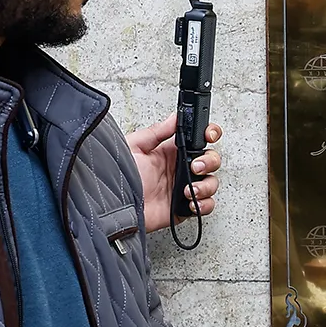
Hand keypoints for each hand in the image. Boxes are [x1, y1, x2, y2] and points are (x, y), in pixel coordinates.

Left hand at [129, 114, 222, 232]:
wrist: (115, 209)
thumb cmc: (118, 179)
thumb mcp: (134, 147)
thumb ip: (156, 132)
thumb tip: (174, 117)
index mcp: (170, 152)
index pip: (198, 139)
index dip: (209, 134)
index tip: (208, 136)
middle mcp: (179, 169)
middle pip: (211, 159)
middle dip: (209, 161)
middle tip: (196, 166)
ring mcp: (183, 188)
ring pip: (211, 182)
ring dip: (207, 185)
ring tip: (190, 189)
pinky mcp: (184, 207)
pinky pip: (206, 205)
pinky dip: (204, 204)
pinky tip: (192, 202)